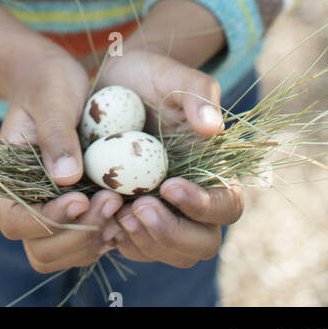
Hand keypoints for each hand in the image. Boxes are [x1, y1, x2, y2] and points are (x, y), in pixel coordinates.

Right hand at [0, 48, 124, 273]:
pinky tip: (124, 212)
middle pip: (41, 250)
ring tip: (120, 208)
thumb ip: (56, 135)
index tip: (81, 197)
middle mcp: (25, 203)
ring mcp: (50, 210)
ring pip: (64, 254)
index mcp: (7, 179)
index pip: (17, 222)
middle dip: (77, 235)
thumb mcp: (52, 98)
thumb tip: (66, 178)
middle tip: (111, 202)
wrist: (54, 79)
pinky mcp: (74, 209)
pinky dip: (104, 236)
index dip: (49, 220)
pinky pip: (85, 242)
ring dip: (93, 240)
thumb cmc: (48, 82)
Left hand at [94, 48, 243, 266]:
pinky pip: (135, 247)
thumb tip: (213, 127)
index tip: (169, 185)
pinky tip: (101, 217)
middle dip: (171, 234)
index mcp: (215, 171)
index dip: (202, 206)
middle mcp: (194, 201)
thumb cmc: (151, 76)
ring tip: (115, 212)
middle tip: (137, 209)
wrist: (113, 83)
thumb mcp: (173, 75)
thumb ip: (198, 95)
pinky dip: (119, 239)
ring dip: (143, 241)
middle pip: (201, 244)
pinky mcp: (135, 217)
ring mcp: (165, 213)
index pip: (226, 206)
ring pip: (168, 253)